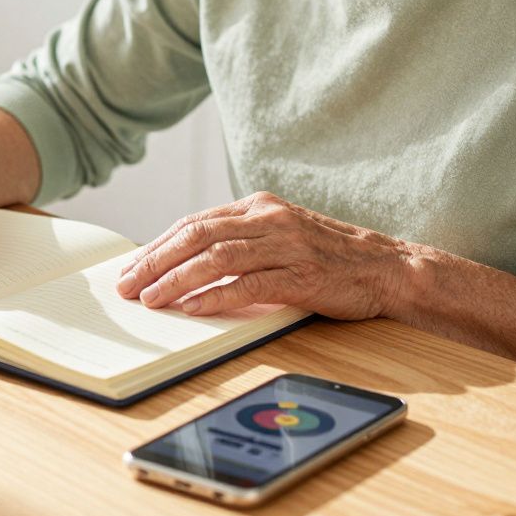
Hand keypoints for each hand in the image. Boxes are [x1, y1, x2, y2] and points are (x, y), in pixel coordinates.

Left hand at [116, 192, 412, 319]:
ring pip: (217, 257)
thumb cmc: (329, 257)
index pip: (194, 222)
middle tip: (127, 285)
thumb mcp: (279, 236)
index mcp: (259, 207)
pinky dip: (216, 296)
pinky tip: (192, 308)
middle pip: (197, 235)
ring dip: (176, 279)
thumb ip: (239, 242)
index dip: (157, 245)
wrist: (388, 267)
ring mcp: (286, 245)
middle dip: (155, 261)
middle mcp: (269, 219)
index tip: (131, 267)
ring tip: (150, 298)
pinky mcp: (302, 274)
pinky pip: (249, 284)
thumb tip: (185, 264)